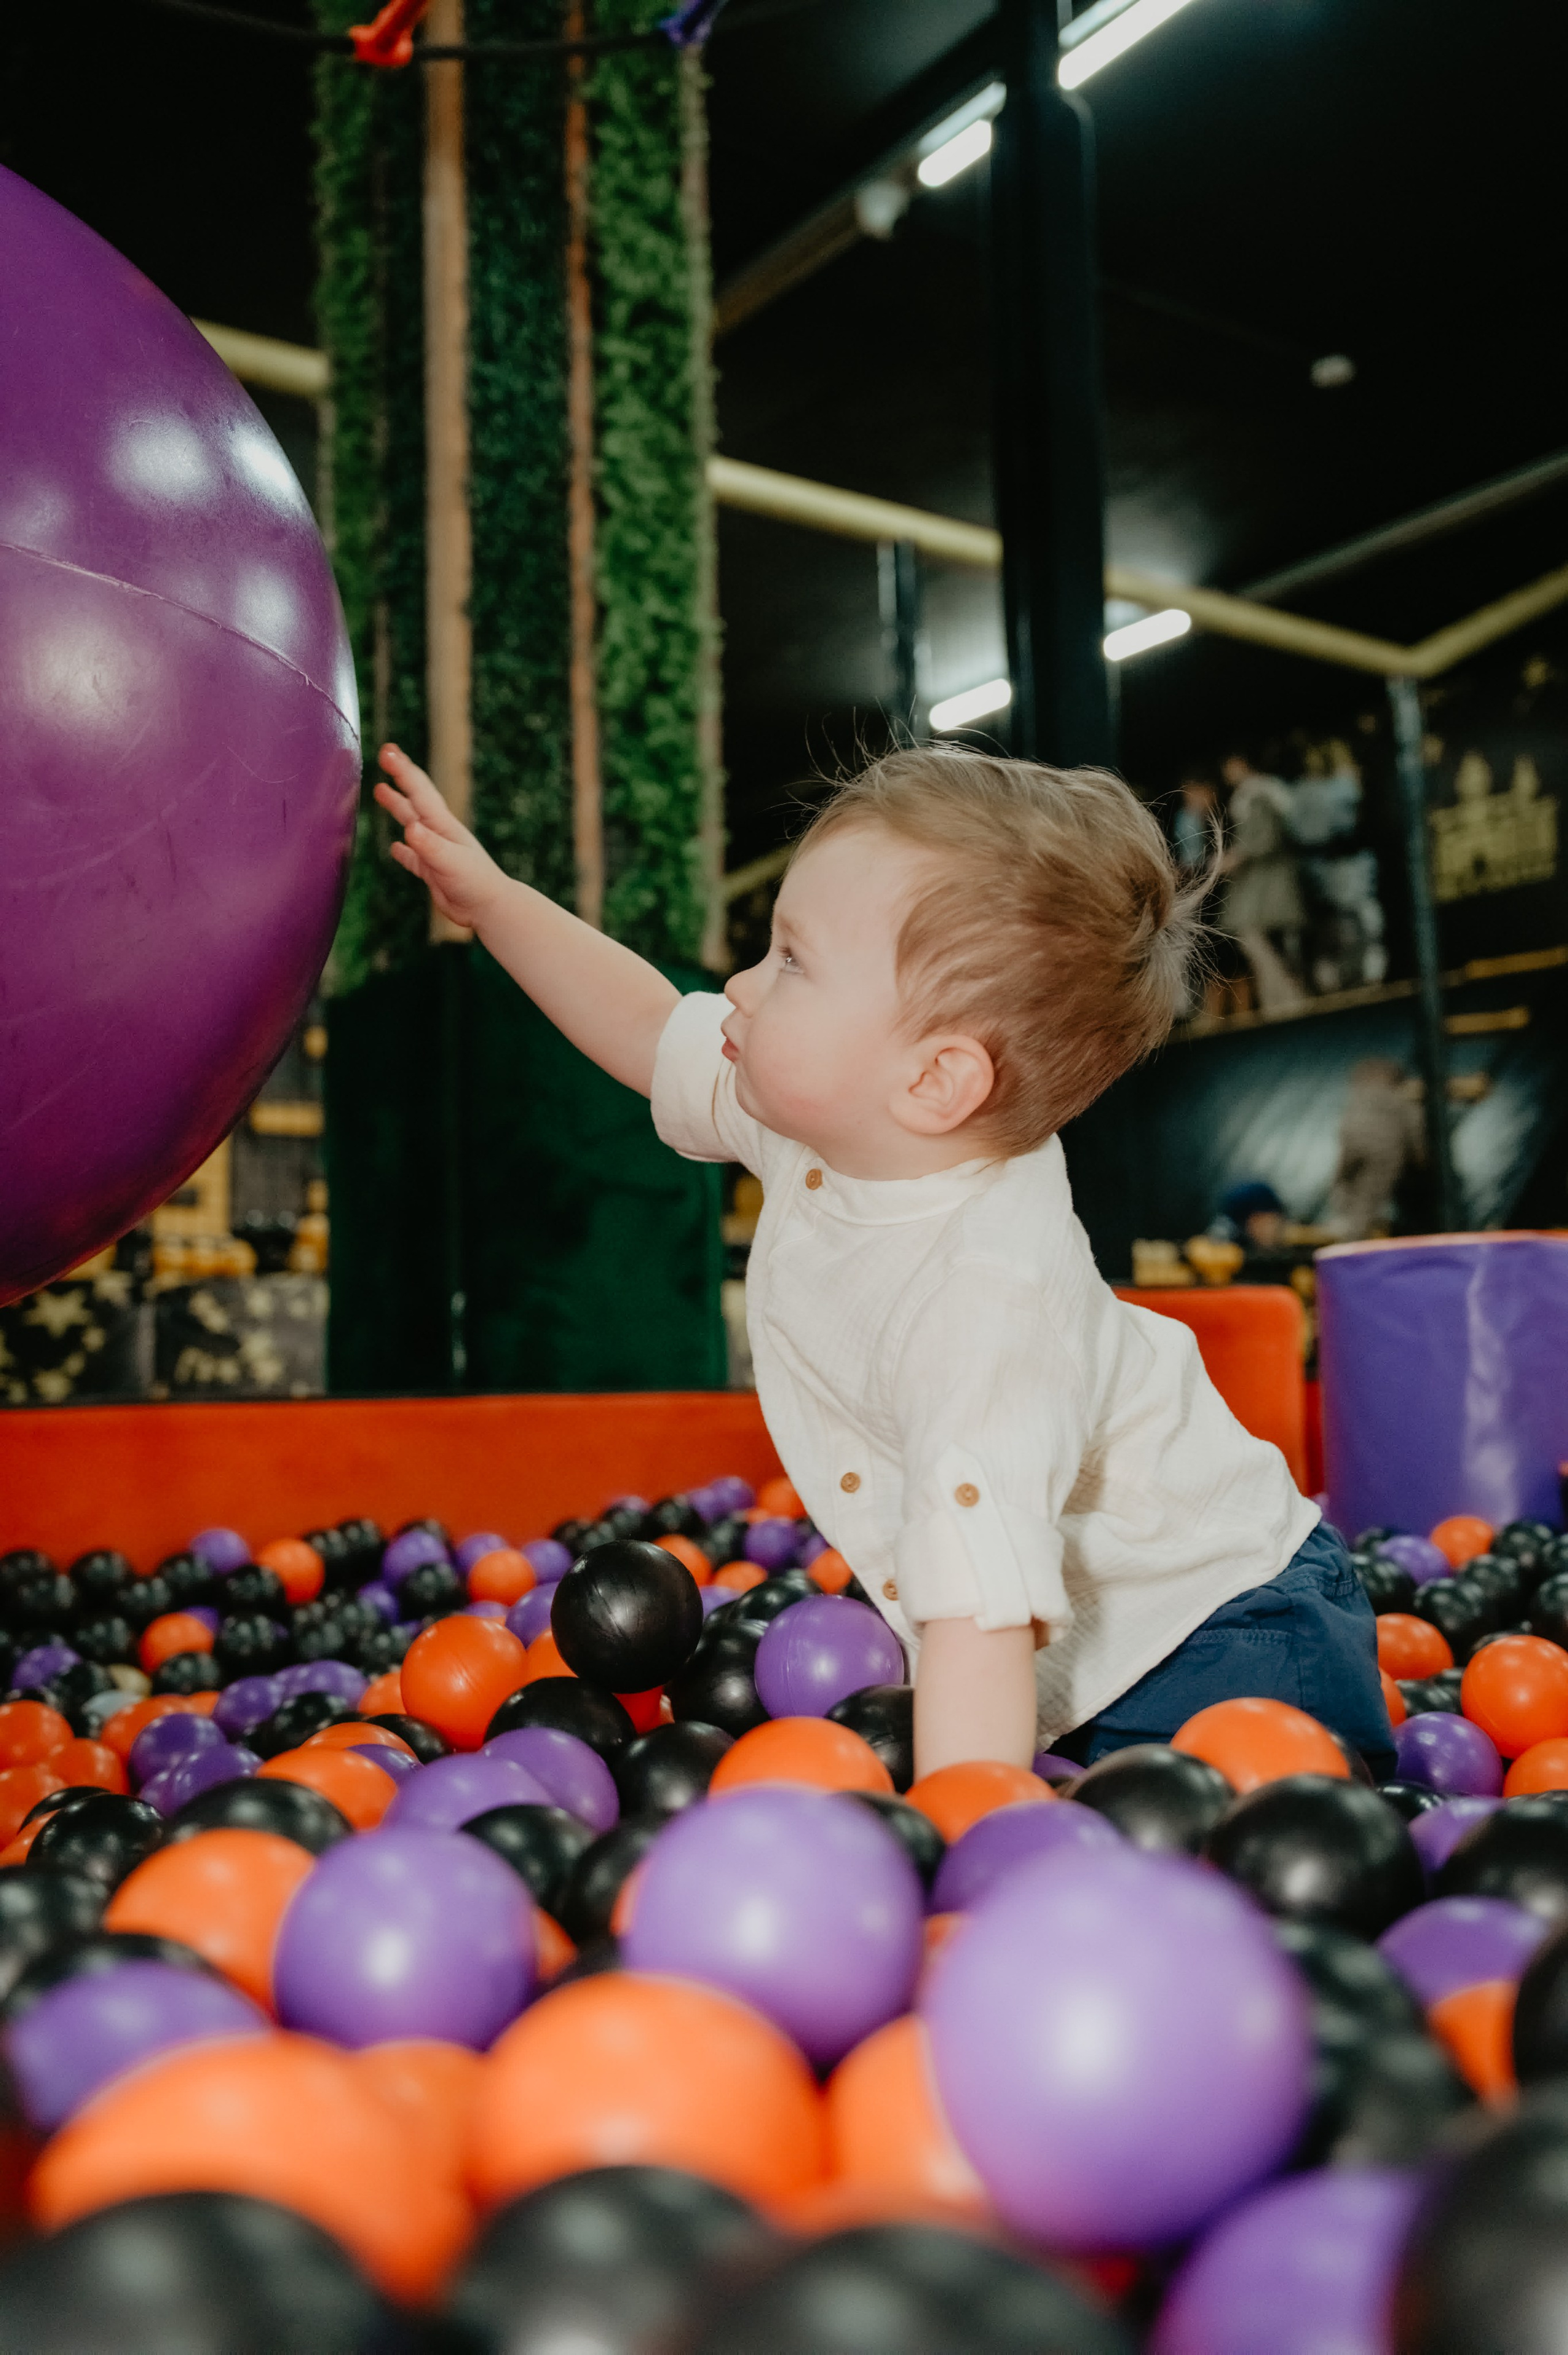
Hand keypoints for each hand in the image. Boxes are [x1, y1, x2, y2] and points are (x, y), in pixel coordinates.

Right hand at [373, 745, 504, 931]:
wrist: (490, 908)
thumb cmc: (475, 883)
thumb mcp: (450, 861)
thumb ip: (429, 845)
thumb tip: (409, 828)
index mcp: (441, 825)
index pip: (418, 791)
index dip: (402, 770)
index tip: (387, 751)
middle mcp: (437, 833)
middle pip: (414, 800)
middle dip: (399, 777)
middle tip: (384, 756)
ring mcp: (435, 851)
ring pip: (410, 823)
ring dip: (397, 807)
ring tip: (380, 791)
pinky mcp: (433, 871)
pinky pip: (413, 857)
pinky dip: (403, 851)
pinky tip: (395, 848)